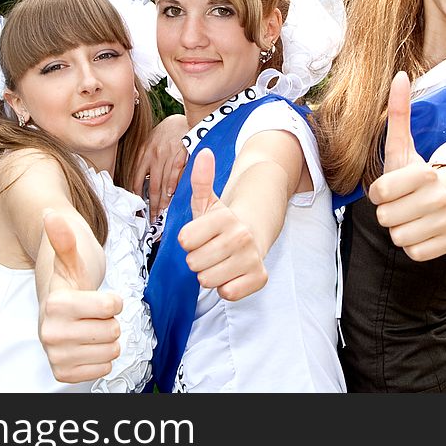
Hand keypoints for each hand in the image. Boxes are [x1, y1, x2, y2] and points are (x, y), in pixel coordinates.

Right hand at [38, 210, 122, 383]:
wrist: (57, 307)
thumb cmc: (70, 282)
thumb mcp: (71, 259)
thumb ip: (65, 239)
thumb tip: (52, 214)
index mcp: (55, 303)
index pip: (111, 305)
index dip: (112, 300)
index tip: (98, 297)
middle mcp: (51, 332)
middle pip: (113, 330)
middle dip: (108, 321)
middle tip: (92, 314)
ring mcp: (55, 355)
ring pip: (111, 351)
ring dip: (106, 340)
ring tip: (89, 328)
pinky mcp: (62, 373)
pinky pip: (103, 370)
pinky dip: (101, 359)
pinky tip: (87, 345)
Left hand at [131, 114, 188, 220]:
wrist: (182, 119)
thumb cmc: (166, 135)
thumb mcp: (150, 145)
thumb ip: (145, 163)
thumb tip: (141, 186)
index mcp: (143, 154)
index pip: (136, 180)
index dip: (137, 198)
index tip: (140, 210)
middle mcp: (153, 154)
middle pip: (151, 186)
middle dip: (152, 205)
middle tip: (153, 218)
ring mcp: (167, 154)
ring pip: (163, 183)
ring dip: (163, 200)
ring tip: (163, 212)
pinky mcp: (181, 153)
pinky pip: (176, 173)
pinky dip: (174, 185)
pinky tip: (173, 195)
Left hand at [177, 148, 267, 300]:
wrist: (255, 234)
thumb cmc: (222, 222)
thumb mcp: (208, 201)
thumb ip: (201, 179)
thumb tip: (204, 152)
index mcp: (224, 217)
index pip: (184, 241)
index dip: (188, 240)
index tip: (200, 235)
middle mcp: (240, 237)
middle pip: (194, 263)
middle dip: (197, 259)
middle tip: (210, 250)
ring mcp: (251, 258)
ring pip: (207, 280)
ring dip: (210, 274)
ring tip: (219, 261)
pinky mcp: (260, 278)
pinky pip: (228, 293)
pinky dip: (226, 287)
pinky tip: (231, 273)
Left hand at [367, 71, 445, 260]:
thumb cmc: (416, 173)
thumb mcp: (402, 146)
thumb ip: (399, 112)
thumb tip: (398, 74)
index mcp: (424, 175)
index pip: (379, 194)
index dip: (378, 192)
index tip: (390, 187)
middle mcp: (440, 200)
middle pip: (385, 219)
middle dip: (388, 211)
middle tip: (402, 202)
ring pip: (398, 237)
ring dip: (399, 228)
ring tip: (411, 215)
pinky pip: (413, 253)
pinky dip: (413, 244)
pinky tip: (421, 229)